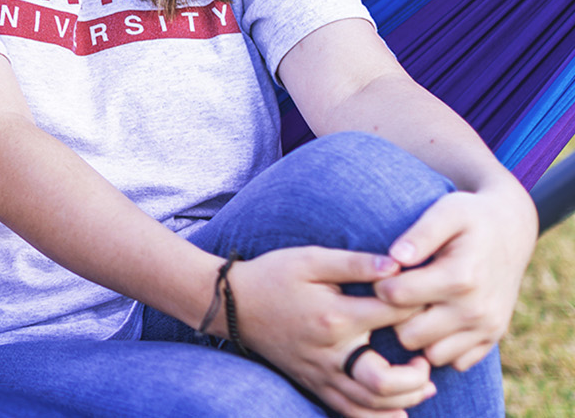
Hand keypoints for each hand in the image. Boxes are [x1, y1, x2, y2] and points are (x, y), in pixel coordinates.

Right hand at [229, 247, 434, 417]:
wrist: (232, 303)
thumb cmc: (273, 276)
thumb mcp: (311, 259)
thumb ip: (355, 263)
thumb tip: (399, 266)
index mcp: (335, 317)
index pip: (395, 317)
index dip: (421, 306)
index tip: (429, 299)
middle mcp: (330, 352)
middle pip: (386, 382)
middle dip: (418, 375)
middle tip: (425, 357)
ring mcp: (320, 374)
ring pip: (371, 405)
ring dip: (406, 399)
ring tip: (422, 380)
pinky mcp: (314, 384)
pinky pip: (350, 412)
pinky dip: (379, 417)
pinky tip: (399, 408)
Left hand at [375, 188, 536, 369]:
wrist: (511, 230)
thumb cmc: (470, 217)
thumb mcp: (446, 211)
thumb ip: (419, 233)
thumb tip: (395, 258)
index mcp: (459, 278)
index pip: (396, 297)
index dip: (380, 284)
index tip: (384, 272)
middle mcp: (475, 310)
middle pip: (408, 334)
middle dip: (394, 315)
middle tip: (395, 294)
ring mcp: (486, 327)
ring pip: (431, 354)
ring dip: (417, 335)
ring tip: (413, 307)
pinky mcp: (492, 337)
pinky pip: (456, 361)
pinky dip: (441, 346)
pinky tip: (433, 320)